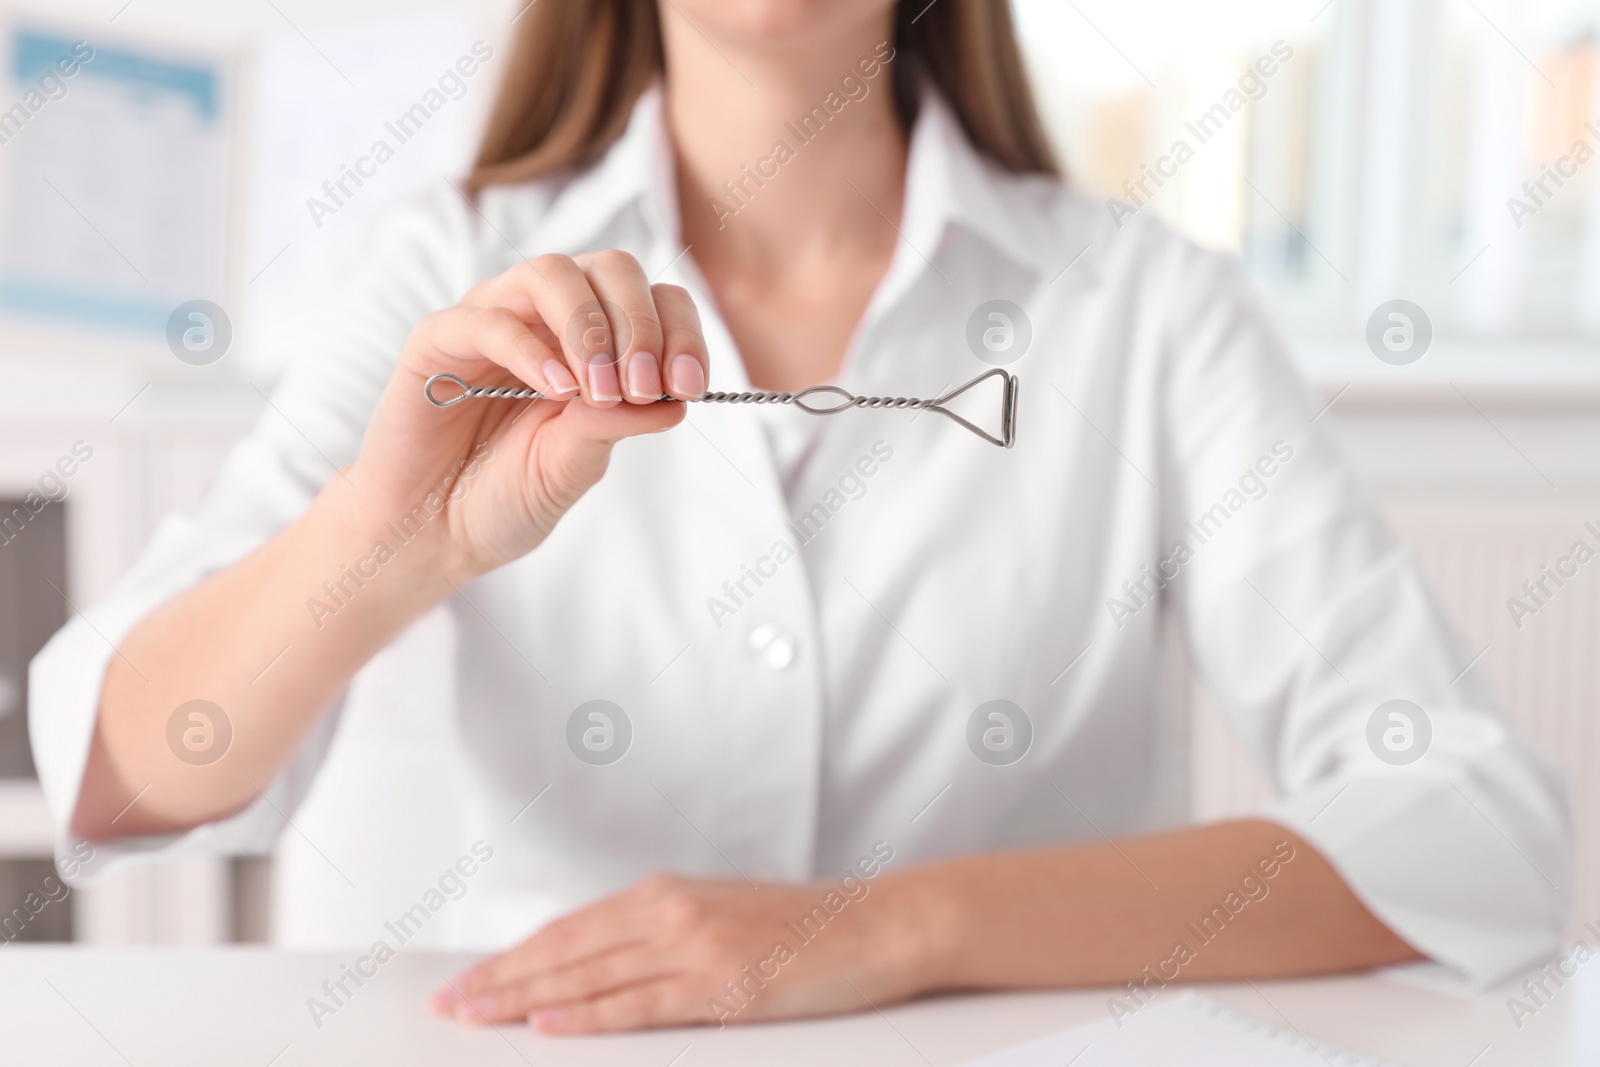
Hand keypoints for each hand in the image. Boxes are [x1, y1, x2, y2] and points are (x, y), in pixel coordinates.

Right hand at [349, 250, 709, 584]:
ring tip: (600, 390)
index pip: (653, 300)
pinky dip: (532, 350)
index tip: (688, 385)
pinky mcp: (439, 339)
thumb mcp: (578, 465)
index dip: (679, 331)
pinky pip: (489, 319)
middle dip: (640, 324)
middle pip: (610, 268)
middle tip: (645, 387)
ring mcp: (492, 319)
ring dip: (589, 328)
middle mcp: (545, 317)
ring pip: (551, 273)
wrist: (432, 532)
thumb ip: (618, 426)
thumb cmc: (506, 495)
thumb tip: (677, 400)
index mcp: (592, 340)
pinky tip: (556, 391)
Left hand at [428, 872, 936, 1032]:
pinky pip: (640, 1005)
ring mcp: (696, 947)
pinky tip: (552, 1027)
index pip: (571, 930)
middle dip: (500, 980)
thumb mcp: (723, 917)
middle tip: (449, 1005)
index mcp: (669, 893)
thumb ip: (666, 934)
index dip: (515, 958)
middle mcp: (672, 911)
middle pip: (566, 950)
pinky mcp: (722, 985)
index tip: (471, 981)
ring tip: (477, 1018)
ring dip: (526, 1000)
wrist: (879, 924)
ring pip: (590, 976)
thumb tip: (607, 964)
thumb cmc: (807, 927)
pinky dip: (590, 1017)